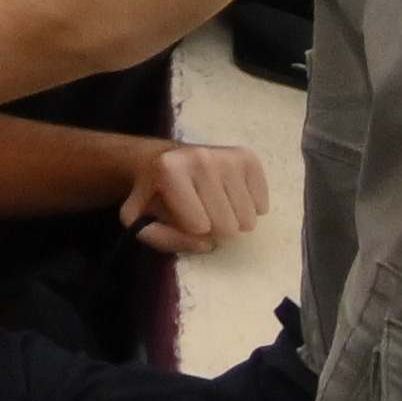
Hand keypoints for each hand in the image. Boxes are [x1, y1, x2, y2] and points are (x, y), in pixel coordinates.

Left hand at [122, 135, 274, 257]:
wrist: (163, 159)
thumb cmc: (154, 194)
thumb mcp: (139, 218)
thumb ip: (161, 238)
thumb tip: (204, 244)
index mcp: (169, 168)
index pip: (199, 227)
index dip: (189, 229)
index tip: (179, 214)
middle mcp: (201, 157)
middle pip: (228, 227)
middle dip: (215, 230)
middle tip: (200, 212)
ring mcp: (228, 156)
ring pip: (248, 221)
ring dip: (233, 221)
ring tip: (213, 203)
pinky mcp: (249, 158)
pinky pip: (262, 207)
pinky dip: (248, 209)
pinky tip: (229, 195)